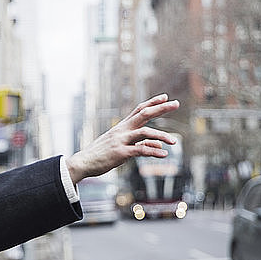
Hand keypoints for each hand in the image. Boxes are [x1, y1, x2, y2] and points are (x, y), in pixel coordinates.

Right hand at [65, 94, 179, 183]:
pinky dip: (154, 152)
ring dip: (161, 136)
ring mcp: (121, 140)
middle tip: (176, 103)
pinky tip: (164, 155)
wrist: (84, 162)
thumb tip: (158, 145)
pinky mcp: (121, 153)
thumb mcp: (122, 147)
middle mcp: (122, 130)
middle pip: (144, 114)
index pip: (139, 109)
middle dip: (161, 108)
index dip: (153, 102)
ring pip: (145, 133)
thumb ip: (140, 144)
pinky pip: (141, 150)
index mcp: (122, 127)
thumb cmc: (102, 155)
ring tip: (174, 141)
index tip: (166, 97)